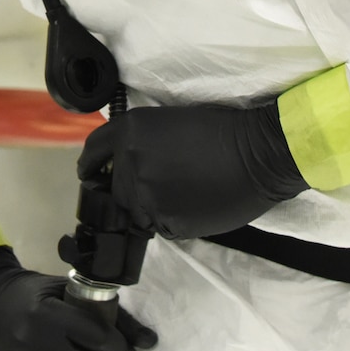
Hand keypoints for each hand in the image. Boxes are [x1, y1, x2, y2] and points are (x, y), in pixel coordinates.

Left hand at [77, 101, 307, 239]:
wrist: (259, 153)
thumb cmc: (223, 131)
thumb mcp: (169, 123)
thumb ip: (141, 144)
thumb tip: (128, 163)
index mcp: (129, 132)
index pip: (93, 152)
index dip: (91, 166)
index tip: (90, 174)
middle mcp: (130, 163)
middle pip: (115, 188)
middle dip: (132, 189)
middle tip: (166, 184)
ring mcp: (146, 195)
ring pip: (137, 212)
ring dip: (154, 207)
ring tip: (187, 193)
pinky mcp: (166, 221)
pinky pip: (161, 227)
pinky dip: (174, 221)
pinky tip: (196, 204)